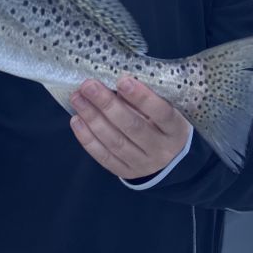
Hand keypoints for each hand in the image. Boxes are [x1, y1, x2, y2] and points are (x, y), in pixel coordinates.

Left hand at [69, 76, 190, 179]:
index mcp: (175, 129)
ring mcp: (143, 164)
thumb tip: (114, 81)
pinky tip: (76, 120)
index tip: (122, 80)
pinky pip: (104, 157)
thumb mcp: (165, 109)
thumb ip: (144, 98)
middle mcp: (160, 149)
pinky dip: (88, 139)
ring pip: (115, 142)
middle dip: (108, 105)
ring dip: (93, 119)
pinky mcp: (126, 172)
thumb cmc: (165, 125)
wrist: (173, 161)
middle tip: (88, 86)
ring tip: (77, 99)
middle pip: (133, 127)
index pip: (161, 113)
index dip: (142, 97)